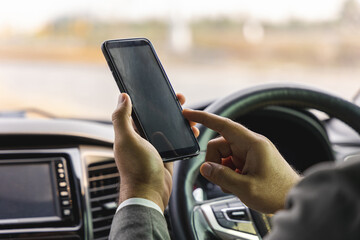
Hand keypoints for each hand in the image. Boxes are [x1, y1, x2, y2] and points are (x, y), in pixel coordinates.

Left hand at [112, 93, 197, 211]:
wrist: (150, 193)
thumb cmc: (137, 169)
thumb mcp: (126, 140)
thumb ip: (121, 118)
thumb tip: (122, 97)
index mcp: (130, 132)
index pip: (140, 110)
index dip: (150, 100)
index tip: (162, 92)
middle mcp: (141, 138)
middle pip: (157, 118)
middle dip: (169, 109)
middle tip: (181, 101)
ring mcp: (154, 147)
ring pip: (168, 129)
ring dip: (179, 121)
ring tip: (191, 116)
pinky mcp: (166, 156)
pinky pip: (176, 142)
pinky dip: (184, 136)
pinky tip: (192, 132)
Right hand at [183, 109, 299, 213]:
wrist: (294, 200)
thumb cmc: (277, 193)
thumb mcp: (245, 188)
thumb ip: (221, 176)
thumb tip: (205, 168)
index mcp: (253, 144)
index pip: (223, 125)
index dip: (204, 118)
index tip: (188, 113)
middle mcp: (251, 145)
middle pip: (219, 145)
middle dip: (215, 163)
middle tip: (222, 180)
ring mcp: (250, 153)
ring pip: (223, 155)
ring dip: (222, 171)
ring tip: (235, 185)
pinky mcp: (250, 161)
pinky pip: (230, 163)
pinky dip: (228, 174)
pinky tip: (238, 184)